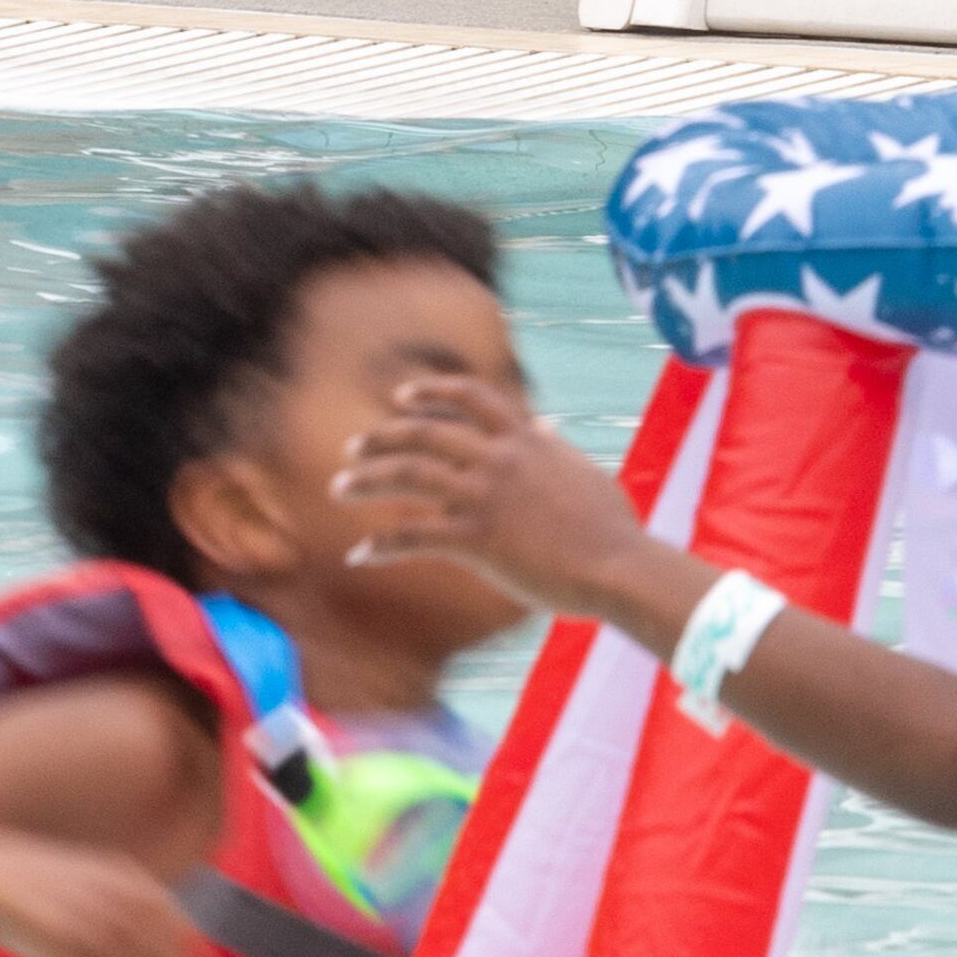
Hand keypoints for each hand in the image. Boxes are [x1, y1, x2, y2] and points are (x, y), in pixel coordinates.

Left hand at [335, 370, 650, 623]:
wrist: (616, 565)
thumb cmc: (610, 526)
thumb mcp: (583, 472)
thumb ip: (555, 448)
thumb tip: (544, 426)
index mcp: (525, 439)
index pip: (471, 397)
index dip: (432, 391)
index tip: (402, 396)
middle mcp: (499, 459)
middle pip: (425, 432)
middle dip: (383, 437)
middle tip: (353, 447)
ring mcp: (485, 496)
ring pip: (409, 475)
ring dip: (367, 479)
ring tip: (340, 487)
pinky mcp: (476, 539)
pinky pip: (414, 536)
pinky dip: (381, 545)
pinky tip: (359, 555)